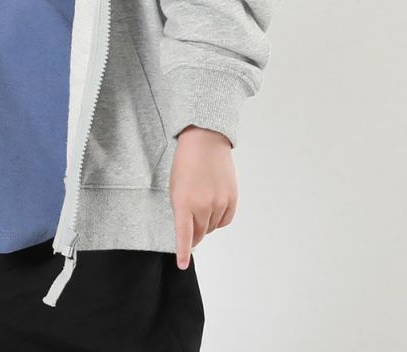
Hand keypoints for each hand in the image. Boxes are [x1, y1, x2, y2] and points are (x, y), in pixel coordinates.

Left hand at [170, 125, 237, 269]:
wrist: (205, 141)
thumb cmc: (184, 163)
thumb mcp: (174, 187)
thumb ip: (181, 210)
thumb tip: (190, 231)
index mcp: (183, 202)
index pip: (184, 235)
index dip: (184, 252)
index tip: (183, 264)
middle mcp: (203, 206)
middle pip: (199, 234)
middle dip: (194, 233)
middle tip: (190, 223)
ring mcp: (219, 203)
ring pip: (212, 227)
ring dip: (206, 223)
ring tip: (201, 202)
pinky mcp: (232, 199)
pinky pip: (225, 220)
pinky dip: (218, 219)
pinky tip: (214, 205)